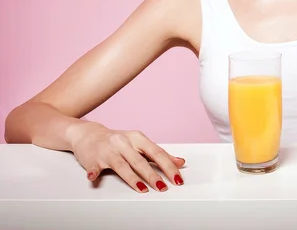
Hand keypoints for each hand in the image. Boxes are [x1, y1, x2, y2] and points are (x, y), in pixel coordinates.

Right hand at [68, 121, 184, 192]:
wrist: (89, 134)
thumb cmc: (118, 141)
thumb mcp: (140, 143)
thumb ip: (158, 154)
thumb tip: (180, 162)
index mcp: (137, 138)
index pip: (156, 153)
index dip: (168, 166)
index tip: (177, 178)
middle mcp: (124, 143)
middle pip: (140, 161)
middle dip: (152, 175)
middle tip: (163, 187)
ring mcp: (108, 151)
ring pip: (122, 166)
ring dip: (132, 178)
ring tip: (143, 189)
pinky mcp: (93, 159)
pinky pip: (94, 168)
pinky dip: (94, 173)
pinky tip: (94, 178)